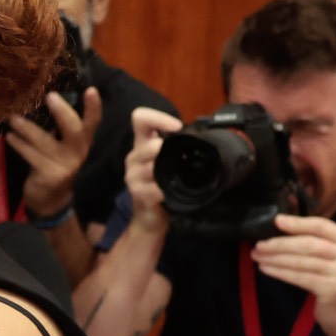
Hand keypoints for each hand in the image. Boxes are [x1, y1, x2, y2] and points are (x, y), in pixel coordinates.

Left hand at [7, 87, 103, 217]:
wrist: (50, 200)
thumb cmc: (54, 164)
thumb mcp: (62, 147)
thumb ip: (59, 129)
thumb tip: (41, 100)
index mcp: (83, 142)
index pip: (93, 123)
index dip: (94, 107)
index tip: (91, 90)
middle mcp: (78, 152)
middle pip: (75, 130)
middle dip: (62, 112)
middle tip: (50, 96)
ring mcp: (64, 165)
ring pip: (45, 142)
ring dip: (27, 128)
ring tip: (13, 118)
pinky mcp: (49, 175)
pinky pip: (31, 156)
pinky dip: (19, 145)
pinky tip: (9, 137)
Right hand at [123, 107, 181, 235]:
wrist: (149, 217)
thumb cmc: (161, 185)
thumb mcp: (166, 161)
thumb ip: (175, 147)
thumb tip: (201, 135)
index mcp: (141, 145)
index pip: (140, 118)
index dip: (158, 118)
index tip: (177, 127)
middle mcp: (134, 158)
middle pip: (148, 145)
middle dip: (164, 149)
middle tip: (177, 157)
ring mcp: (133, 177)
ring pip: (151, 168)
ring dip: (165, 172)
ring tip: (173, 179)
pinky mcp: (138, 195)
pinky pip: (154, 189)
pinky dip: (164, 191)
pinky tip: (167, 195)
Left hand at [252, 214, 335, 335]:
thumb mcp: (335, 259)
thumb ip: (318, 242)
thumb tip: (282, 227)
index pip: (322, 226)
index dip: (297, 223)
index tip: (276, 220)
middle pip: (309, 243)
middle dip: (280, 243)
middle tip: (259, 244)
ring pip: (302, 261)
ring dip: (275, 258)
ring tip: (257, 256)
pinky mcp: (332, 289)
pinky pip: (299, 277)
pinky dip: (280, 272)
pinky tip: (265, 269)